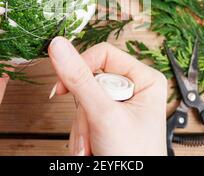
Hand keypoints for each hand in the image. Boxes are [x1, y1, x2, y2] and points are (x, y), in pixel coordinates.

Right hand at [48, 37, 167, 155]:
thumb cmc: (135, 157)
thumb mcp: (104, 115)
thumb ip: (80, 79)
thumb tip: (58, 46)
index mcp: (144, 78)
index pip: (103, 54)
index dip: (80, 67)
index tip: (63, 85)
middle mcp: (132, 88)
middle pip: (89, 81)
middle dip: (84, 113)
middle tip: (90, 131)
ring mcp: (118, 105)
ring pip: (82, 101)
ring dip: (81, 128)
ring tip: (92, 147)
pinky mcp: (106, 119)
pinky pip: (82, 117)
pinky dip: (81, 135)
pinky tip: (91, 148)